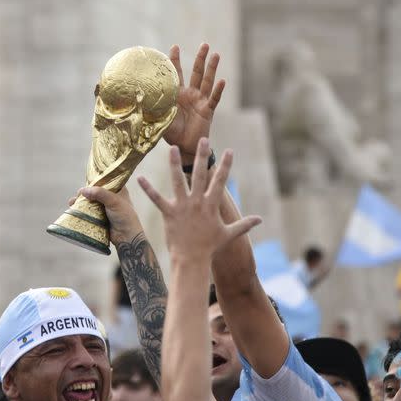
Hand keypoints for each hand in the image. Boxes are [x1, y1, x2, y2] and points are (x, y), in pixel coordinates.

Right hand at [72, 187, 144, 244]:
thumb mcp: (114, 201)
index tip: (86, 181)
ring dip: (80, 201)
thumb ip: (99, 193)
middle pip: (94, 191)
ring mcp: (104, 207)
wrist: (126, 237)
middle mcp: (111, 197)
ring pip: (89, 201)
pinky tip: (73, 208)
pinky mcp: (98, 217)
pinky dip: (80, 209)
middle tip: (79, 194)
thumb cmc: (125, 217)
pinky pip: (87, 211)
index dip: (96, 180)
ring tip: (73, 202)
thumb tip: (83, 191)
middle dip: (85, 192)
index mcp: (118, 190)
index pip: (105, 180)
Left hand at [137, 138, 260, 259]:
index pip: (220, 180)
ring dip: (174, 164)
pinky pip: (157, 199)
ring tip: (171, 148)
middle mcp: (197, 202)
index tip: (228, 150)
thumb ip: (244, 224)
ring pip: (178, 180)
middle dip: (202, 156)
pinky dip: (148, 189)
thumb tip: (260, 219)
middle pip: (200, 174)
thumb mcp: (229, 234)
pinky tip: (139, 178)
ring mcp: (182, 206)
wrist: (192, 260)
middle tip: (203, 140)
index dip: (225, 165)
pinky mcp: (169, 213)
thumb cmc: (210, 247)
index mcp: (211, 204)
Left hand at [162, 44, 225, 165]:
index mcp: (177, 94)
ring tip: (216, 55)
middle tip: (204, 44)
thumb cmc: (171, 133)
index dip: (176, 60)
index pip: (177, 73)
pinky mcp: (207, 111)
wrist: (183, 148)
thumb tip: (132, 99)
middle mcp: (190, 94)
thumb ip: (150, 107)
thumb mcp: (158, 117)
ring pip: (207, 81)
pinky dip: (218, 90)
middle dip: (200, 58)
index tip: (175, 46)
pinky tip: (222, 81)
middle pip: (196, 72)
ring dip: (212, 68)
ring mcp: (200, 101)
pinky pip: (214, 99)